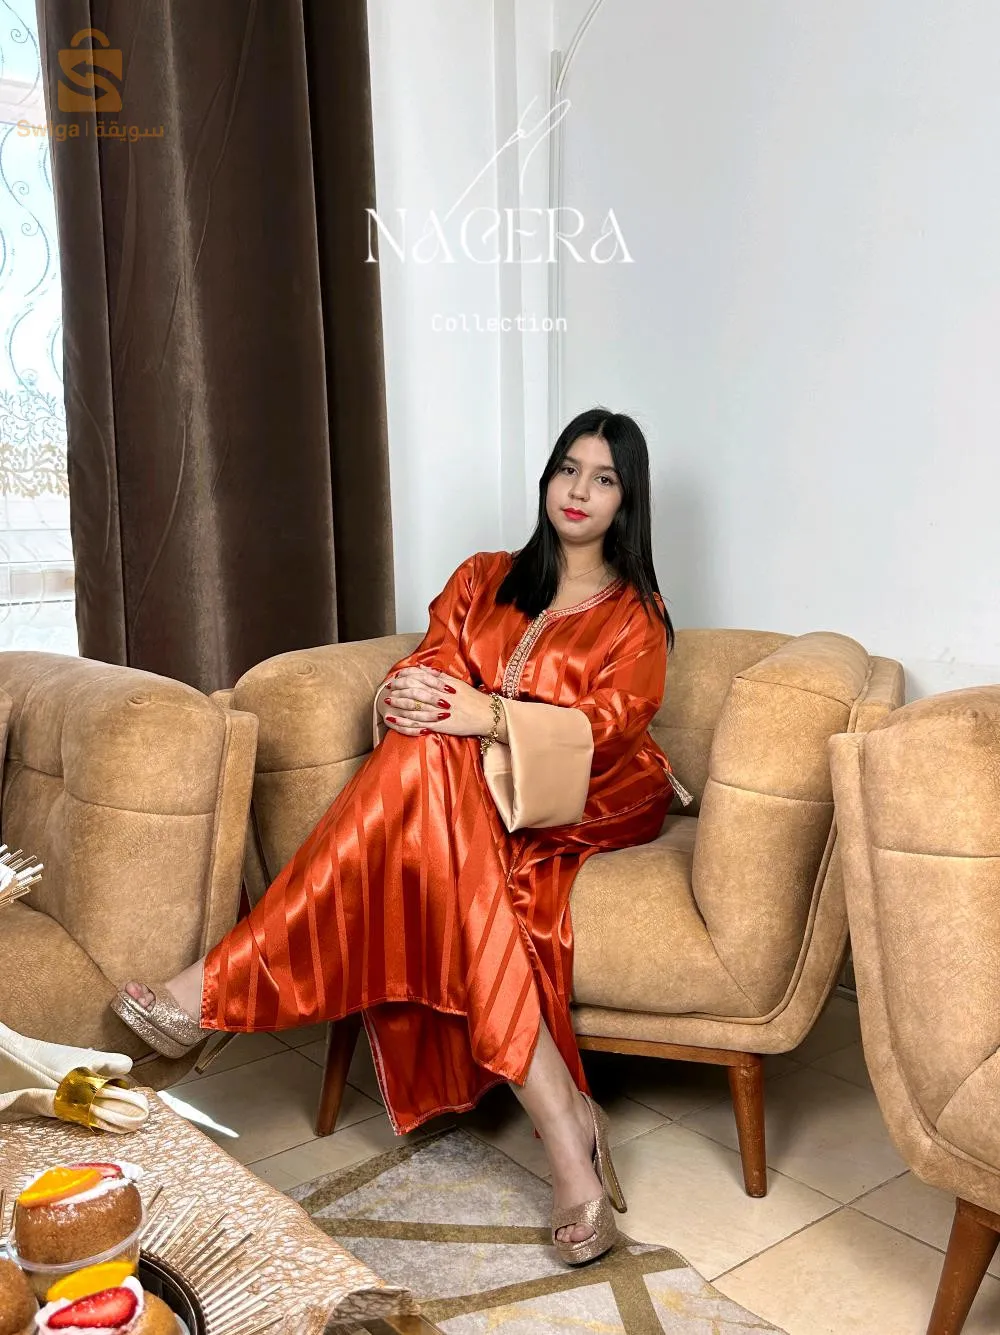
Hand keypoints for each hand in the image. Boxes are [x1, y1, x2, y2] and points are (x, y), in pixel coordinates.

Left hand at [379, 666, 494, 738]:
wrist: (488, 716)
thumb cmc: (474, 700)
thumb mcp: (459, 684)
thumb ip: (441, 677)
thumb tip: (425, 669)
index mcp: (445, 684)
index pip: (421, 677)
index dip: (407, 675)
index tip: (397, 675)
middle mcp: (441, 696)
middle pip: (415, 690)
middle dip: (400, 688)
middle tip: (388, 687)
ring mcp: (440, 711)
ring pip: (415, 705)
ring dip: (399, 703)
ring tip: (388, 701)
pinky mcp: (440, 725)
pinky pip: (419, 723)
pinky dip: (405, 721)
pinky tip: (395, 721)